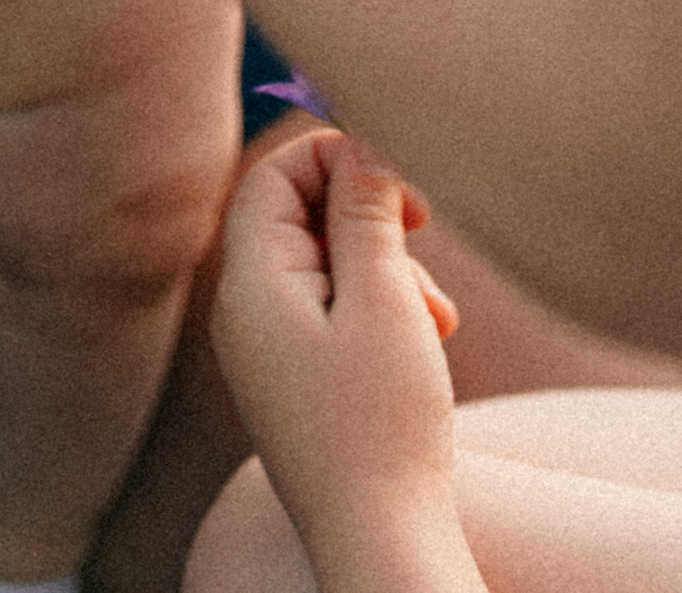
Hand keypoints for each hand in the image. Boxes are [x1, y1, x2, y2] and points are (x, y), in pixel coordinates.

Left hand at [213, 132, 469, 578]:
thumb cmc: (382, 422)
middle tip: (425, 239)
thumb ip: (366, 211)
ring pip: (326, 266)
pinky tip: (426, 339)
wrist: (379, 540)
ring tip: (436, 316)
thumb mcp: (384, 298)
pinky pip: (331, 314)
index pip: (274, 176)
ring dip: (386, 269)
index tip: (401, 185)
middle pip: (302, 217)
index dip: (339, 159)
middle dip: (370, 220)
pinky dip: (379, 311)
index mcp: (251, 284)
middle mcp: (245, 313)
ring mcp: (268, 352)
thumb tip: (361, 142)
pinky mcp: (296, 383)